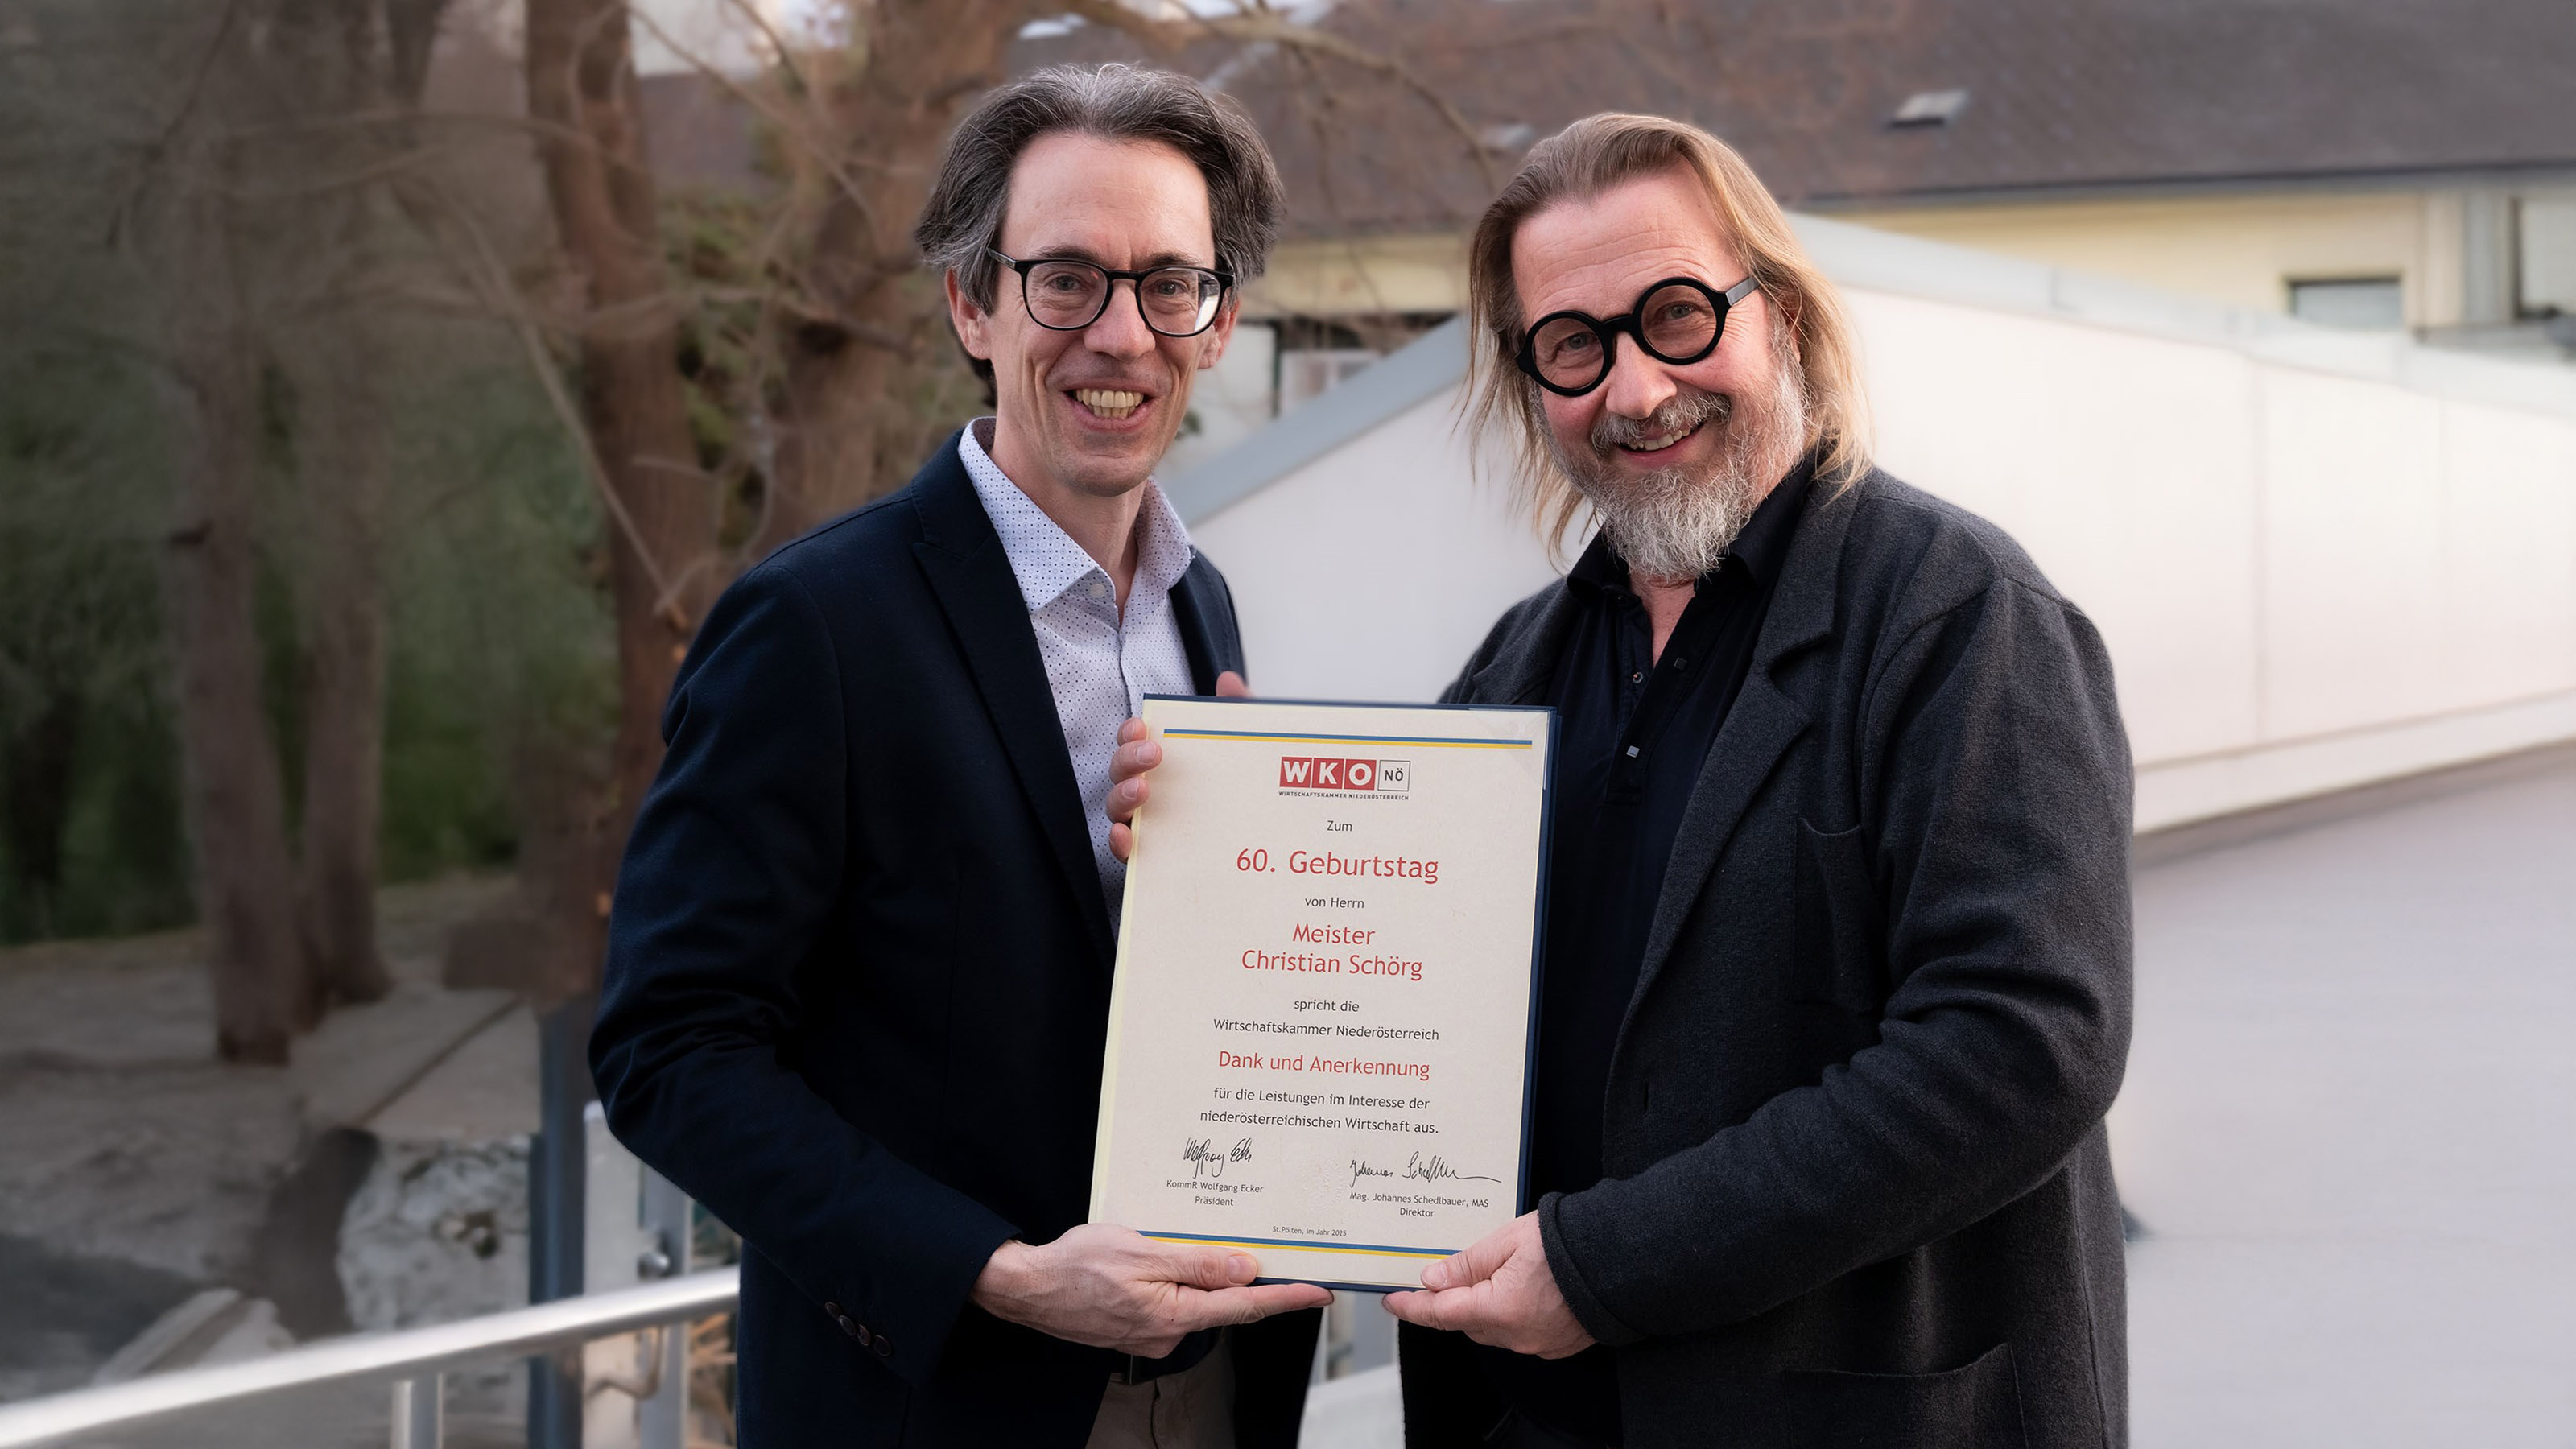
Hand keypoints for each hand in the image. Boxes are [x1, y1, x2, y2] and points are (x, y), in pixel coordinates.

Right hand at [970, 1221, 1329, 1356]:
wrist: (1028, 1288)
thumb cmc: (1077, 1264)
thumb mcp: (1141, 1251)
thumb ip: (1197, 1263)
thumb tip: (1247, 1270)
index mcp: (1175, 1314)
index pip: (1246, 1306)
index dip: (1287, 1297)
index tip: (1320, 1291)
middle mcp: (1169, 1333)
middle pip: (1225, 1304)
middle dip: (1250, 1280)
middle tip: (1278, 1254)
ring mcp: (1153, 1335)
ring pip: (1197, 1302)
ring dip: (1207, 1277)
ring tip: (1203, 1246)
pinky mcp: (1139, 1329)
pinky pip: (1173, 1304)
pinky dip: (1181, 1283)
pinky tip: (1169, 1261)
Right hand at [1108, 669, 1247, 863]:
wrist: (1264, 842)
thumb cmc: (1241, 791)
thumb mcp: (1245, 751)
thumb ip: (1239, 715)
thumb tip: (1228, 681)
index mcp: (1162, 764)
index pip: (1133, 742)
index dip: (1130, 732)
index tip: (1141, 726)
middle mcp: (1146, 791)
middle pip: (1120, 770)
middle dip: (1129, 758)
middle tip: (1153, 754)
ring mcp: (1145, 824)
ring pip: (1117, 808)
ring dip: (1122, 796)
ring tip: (1141, 792)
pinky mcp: (1149, 857)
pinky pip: (1124, 851)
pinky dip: (1118, 842)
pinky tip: (1126, 835)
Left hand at [1383, 1212, 1594, 1357]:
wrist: (1621, 1260)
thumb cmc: (1567, 1243)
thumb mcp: (1507, 1240)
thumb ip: (1466, 1263)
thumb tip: (1433, 1280)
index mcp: (1498, 1309)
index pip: (1440, 1313)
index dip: (1412, 1307)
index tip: (1391, 1301)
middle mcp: (1516, 1335)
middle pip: (1466, 1322)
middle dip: (1451, 1302)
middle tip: (1443, 1274)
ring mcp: (1538, 1343)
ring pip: (1491, 1329)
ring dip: (1482, 1307)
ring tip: (1490, 1273)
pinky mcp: (1557, 1343)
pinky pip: (1519, 1332)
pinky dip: (1509, 1313)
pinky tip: (1518, 1288)